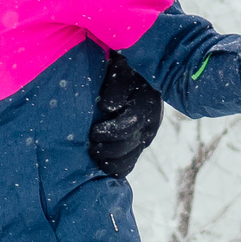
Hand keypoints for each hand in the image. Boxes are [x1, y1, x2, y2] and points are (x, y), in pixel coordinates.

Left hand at [89, 51, 162, 178]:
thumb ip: (114, 89)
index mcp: (145, 106)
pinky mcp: (138, 145)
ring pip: (130, 159)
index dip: (110, 132)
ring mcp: (145, 137)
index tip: (94, 131)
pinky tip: (102, 164)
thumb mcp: (120, 73)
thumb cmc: (125, 74)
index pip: (129, 125)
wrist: (140, 79)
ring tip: (95, 156)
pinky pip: (130, 164)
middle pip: (129, 145)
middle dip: (107, 148)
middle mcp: (149, 125)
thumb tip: (105, 108)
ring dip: (110, 162)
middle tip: (91, 146)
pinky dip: (116, 168)